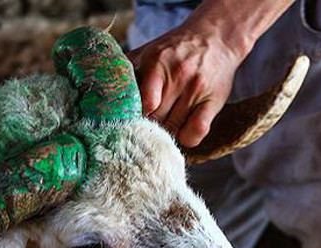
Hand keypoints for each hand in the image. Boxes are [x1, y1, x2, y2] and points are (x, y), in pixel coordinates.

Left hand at [128, 20, 244, 147]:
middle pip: (156, 119)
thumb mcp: (149, 52)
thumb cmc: (175, 50)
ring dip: (167, 132)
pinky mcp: (213, 102)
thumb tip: (105, 96)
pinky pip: (196, 132)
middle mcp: (178, 76)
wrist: (215, 36)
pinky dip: (187, 138)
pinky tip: (183, 130)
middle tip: (146, 126)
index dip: (134, 118)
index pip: (142, 104)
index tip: (130, 122)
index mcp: (157, 62)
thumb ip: (128, 71)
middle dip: (148, 127)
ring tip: (165, 124)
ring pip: (174, 129)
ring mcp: (196, 89)